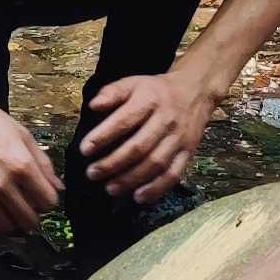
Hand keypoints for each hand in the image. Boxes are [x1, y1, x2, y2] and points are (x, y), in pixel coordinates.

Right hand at [0, 82, 60, 234]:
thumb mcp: (22, 134)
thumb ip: (43, 163)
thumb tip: (56, 186)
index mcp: (21, 165)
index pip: (48, 202)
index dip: (49, 200)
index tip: (42, 196)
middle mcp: (1, 183)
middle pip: (28, 220)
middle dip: (33, 215)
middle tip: (27, 205)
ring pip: (4, 227)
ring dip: (11, 220)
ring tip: (9, 208)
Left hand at [78, 68, 221, 204]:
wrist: (195, 92)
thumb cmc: (157, 91)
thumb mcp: (133, 83)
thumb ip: (112, 92)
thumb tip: (94, 106)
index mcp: (150, 99)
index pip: (124, 120)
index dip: (104, 136)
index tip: (84, 149)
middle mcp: (166, 120)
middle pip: (139, 146)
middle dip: (113, 163)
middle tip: (92, 173)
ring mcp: (179, 138)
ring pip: (155, 163)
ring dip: (131, 179)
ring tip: (109, 188)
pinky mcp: (188, 152)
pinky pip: (173, 174)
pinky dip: (156, 188)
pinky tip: (139, 196)